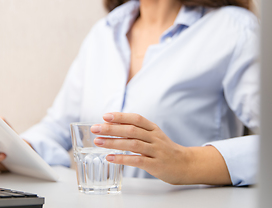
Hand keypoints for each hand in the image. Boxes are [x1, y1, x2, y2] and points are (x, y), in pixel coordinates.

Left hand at [91, 112, 230, 184]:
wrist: (186, 164)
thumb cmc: (164, 149)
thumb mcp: (153, 136)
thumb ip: (136, 131)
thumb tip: (112, 126)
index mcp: (153, 128)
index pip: (136, 118)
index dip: (120, 116)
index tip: (105, 116)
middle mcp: (155, 137)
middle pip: (131, 130)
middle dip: (111, 129)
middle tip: (95, 129)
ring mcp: (156, 151)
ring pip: (132, 144)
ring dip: (113, 142)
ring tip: (98, 142)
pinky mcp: (156, 164)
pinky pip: (137, 160)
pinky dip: (122, 158)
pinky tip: (110, 157)